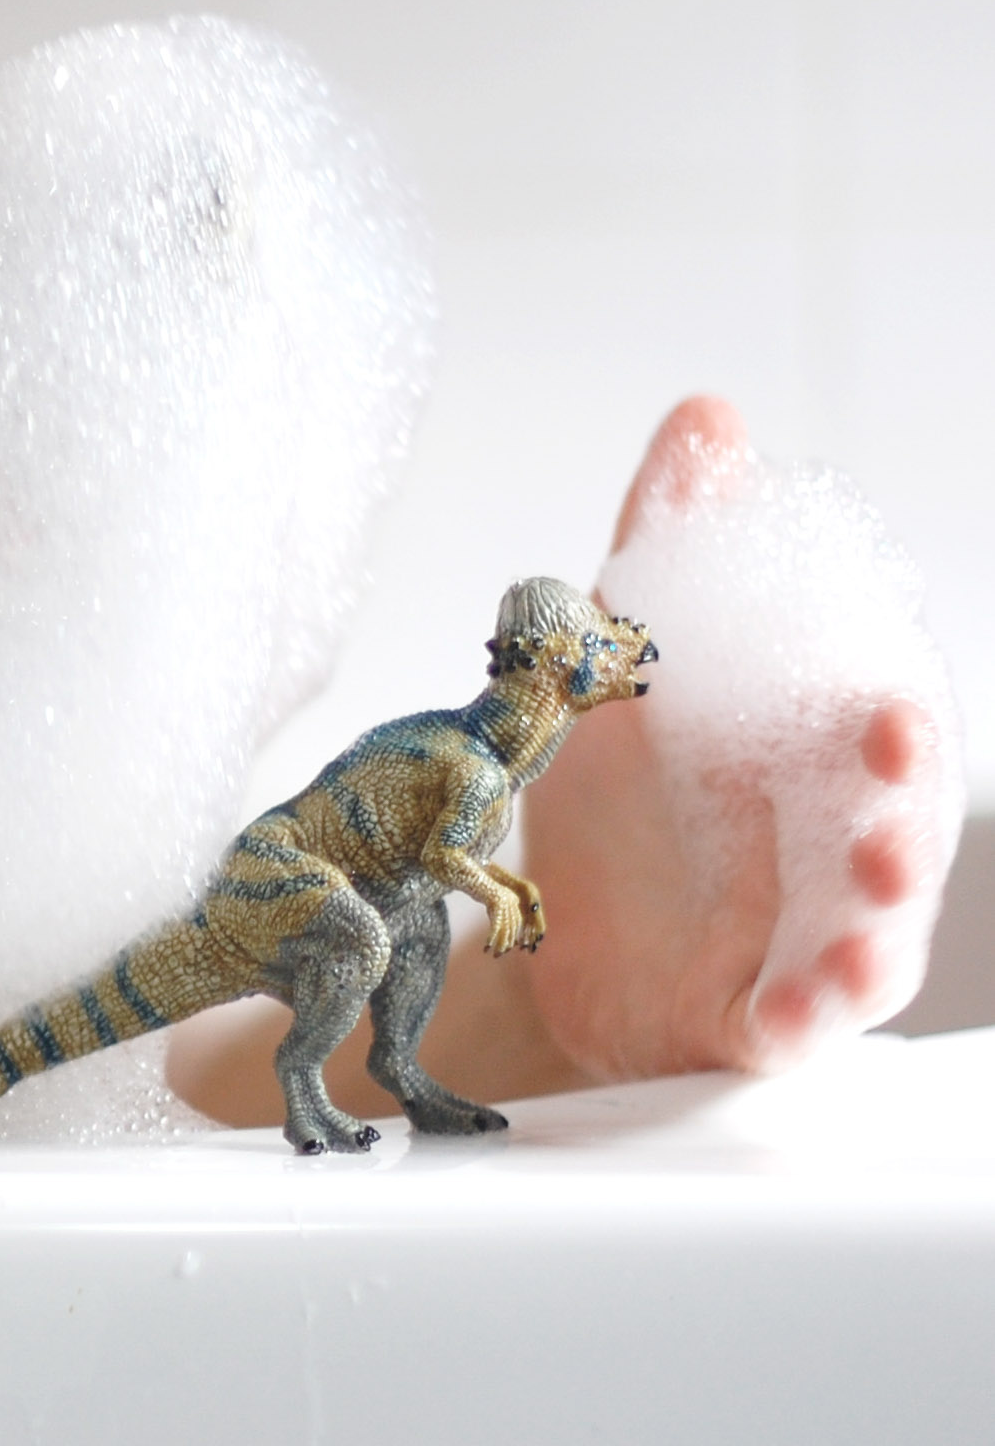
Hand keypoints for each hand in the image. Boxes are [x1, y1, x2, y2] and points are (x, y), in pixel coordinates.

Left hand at [519, 396, 952, 1078]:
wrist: (542, 940)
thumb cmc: (622, 800)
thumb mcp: (630, 662)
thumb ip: (672, 547)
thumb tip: (708, 420)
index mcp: (817, 763)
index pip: (879, 729)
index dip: (889, 714)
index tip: (884, 705)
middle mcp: (833, 853)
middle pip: (893, 828)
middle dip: (904, 799)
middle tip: (890, 758)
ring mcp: (805, 942)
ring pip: (868, 936)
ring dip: (876, 917)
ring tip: (870, 896)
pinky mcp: (754, 1019)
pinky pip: (793, 1025)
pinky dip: (803, 1012)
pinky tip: (800, 1002)